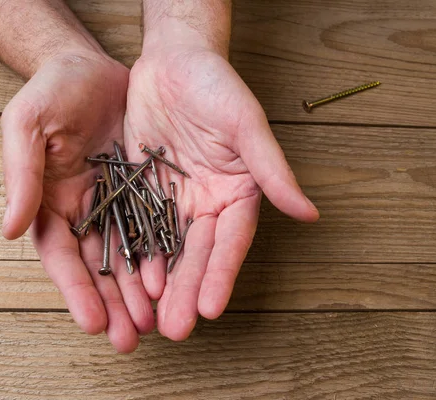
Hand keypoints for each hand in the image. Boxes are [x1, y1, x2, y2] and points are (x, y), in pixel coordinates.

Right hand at [1, 50, 152, 352]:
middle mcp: (84, 211)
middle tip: (131, 339)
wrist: (93, 68)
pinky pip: (158, 229)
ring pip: (131, 256)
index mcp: (49, 202)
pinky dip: (165, 257)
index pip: (62, 256)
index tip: (94, 322)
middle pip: (99, 267)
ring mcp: (116, 204)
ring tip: (158, 322)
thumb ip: (21, 173)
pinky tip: (176, 282)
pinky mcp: (145, 192)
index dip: (76, 291)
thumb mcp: (27, 123)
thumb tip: (9, 227)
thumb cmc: (53, 91)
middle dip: (114, 305)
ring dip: (142, 292)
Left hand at [123, 45, 319, 340]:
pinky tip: (126, 282)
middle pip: (198, 254)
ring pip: (167, 249)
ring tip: (150, 319)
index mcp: (237, 192)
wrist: (174, 61)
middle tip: (176, 329)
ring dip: (160, 284)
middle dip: (187, 291)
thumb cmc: (217, 85)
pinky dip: (133, 254)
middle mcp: (208, 203)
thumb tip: (309, 213)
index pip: (231, 240)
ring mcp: (175, 200)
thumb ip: (272, 170)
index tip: (211, 308)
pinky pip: (137, 227)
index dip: (221, 274)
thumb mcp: (246, 124)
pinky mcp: (144, 191)